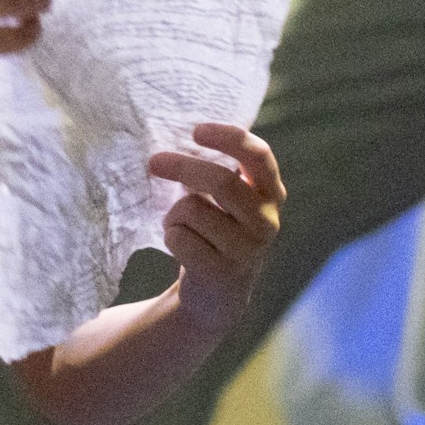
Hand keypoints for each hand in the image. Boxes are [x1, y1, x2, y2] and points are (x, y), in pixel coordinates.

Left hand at [150, 124, 284, 333]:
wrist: (218, 293)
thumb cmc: (218, 229)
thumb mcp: (230, 198)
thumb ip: (219, 168)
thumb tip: (175, 133)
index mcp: (271, 193)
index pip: (258, 156)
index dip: (229, 138)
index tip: (196, 131)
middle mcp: (267, 221)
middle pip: (221, 181)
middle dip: (182, 167)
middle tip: (154, 162)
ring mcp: (248, 250)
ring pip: (192, 209)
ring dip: (174, 213)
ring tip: (180, 224)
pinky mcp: (222, 274)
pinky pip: (179, 238)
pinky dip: (170, 235)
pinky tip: (181, 245)